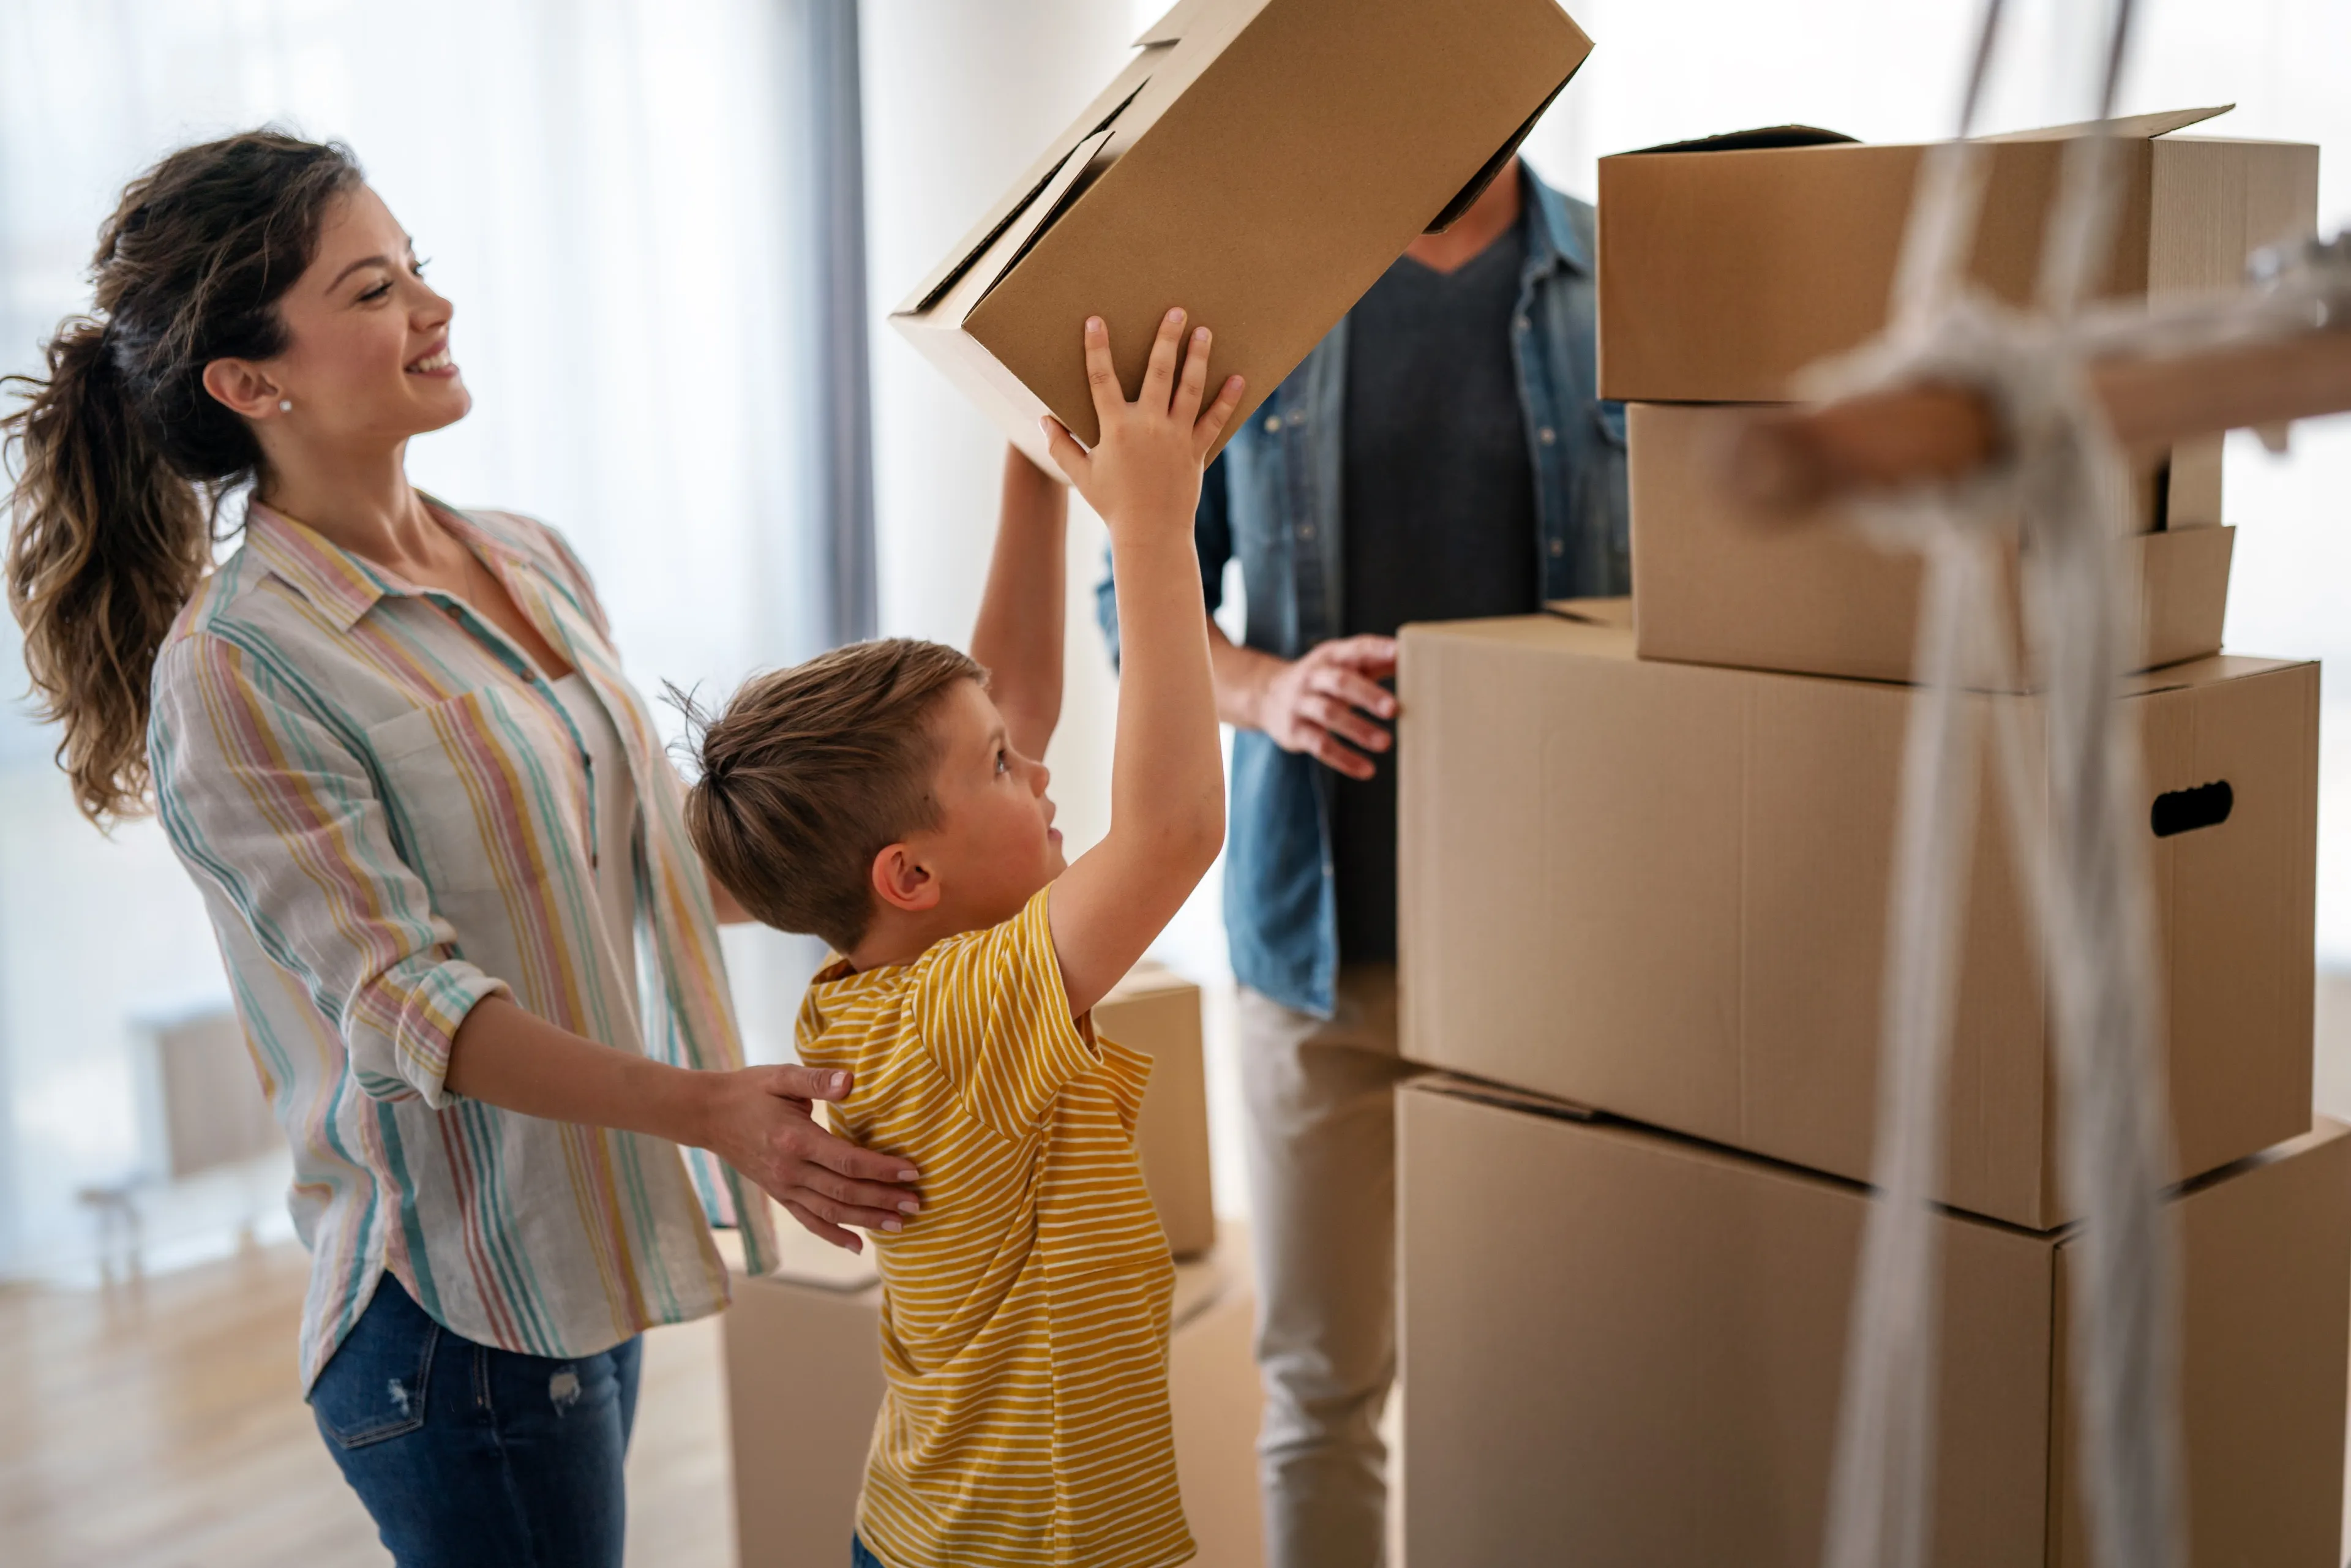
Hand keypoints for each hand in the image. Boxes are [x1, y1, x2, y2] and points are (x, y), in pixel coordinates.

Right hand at [695, 1063, 921, 1252]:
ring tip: (900, 1225)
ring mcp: (783, 1187)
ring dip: (866, 1220)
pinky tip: (858, 1246)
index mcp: (795, 1140)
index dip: (881, 1169)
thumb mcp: (781, 1076)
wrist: (709, 1115)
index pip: (846, 1161)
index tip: (912, 1173)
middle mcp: (790, 1170)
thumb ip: (817, 1079)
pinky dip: (833, 1235)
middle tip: (917, 1204)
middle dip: (883, 1199)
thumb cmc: (749, 1091)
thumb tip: (850, 1081)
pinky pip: (808, 1220)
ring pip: (830, 1212)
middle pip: (844, 1192)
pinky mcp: (778, 1195)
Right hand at [1043, 309, 1242, 535]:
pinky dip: (1227, 400)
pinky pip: (1214, 420)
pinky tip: (1238, 378)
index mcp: (1116, 428)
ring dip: (1198, 358)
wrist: (1151, 534)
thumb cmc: (1112, 505)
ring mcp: (1175, 436)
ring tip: (1204, 332)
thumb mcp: (1081, 475)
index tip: (1096, 320)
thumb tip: (1044, 420)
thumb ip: (1061, 446)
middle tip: (1176, 311)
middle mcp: (1148, 425)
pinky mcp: (1196, 450)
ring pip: (1190, 389)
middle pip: (1158, 372)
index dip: (1096, 348)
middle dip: (1167, 339)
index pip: (1101, 379)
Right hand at [1253, 634, 1398, 780]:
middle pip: (1340, 682)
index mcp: (1331, 656)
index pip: (1356, 649)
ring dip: (1358, 729)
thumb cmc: (1321, 679)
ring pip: (1330, 714)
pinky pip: (1320, 745)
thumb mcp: (1343, 665)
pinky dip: (1344, 759)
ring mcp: (1301, 704)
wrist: (1266, 695)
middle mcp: (1313, 677)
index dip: (1377, 649)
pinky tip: (1366, 770)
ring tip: (1385, 743)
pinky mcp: (1295, 731)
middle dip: (1367, 694)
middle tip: (1394, 708)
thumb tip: (1419, 658)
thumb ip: (1376, 662)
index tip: (1401, 652)